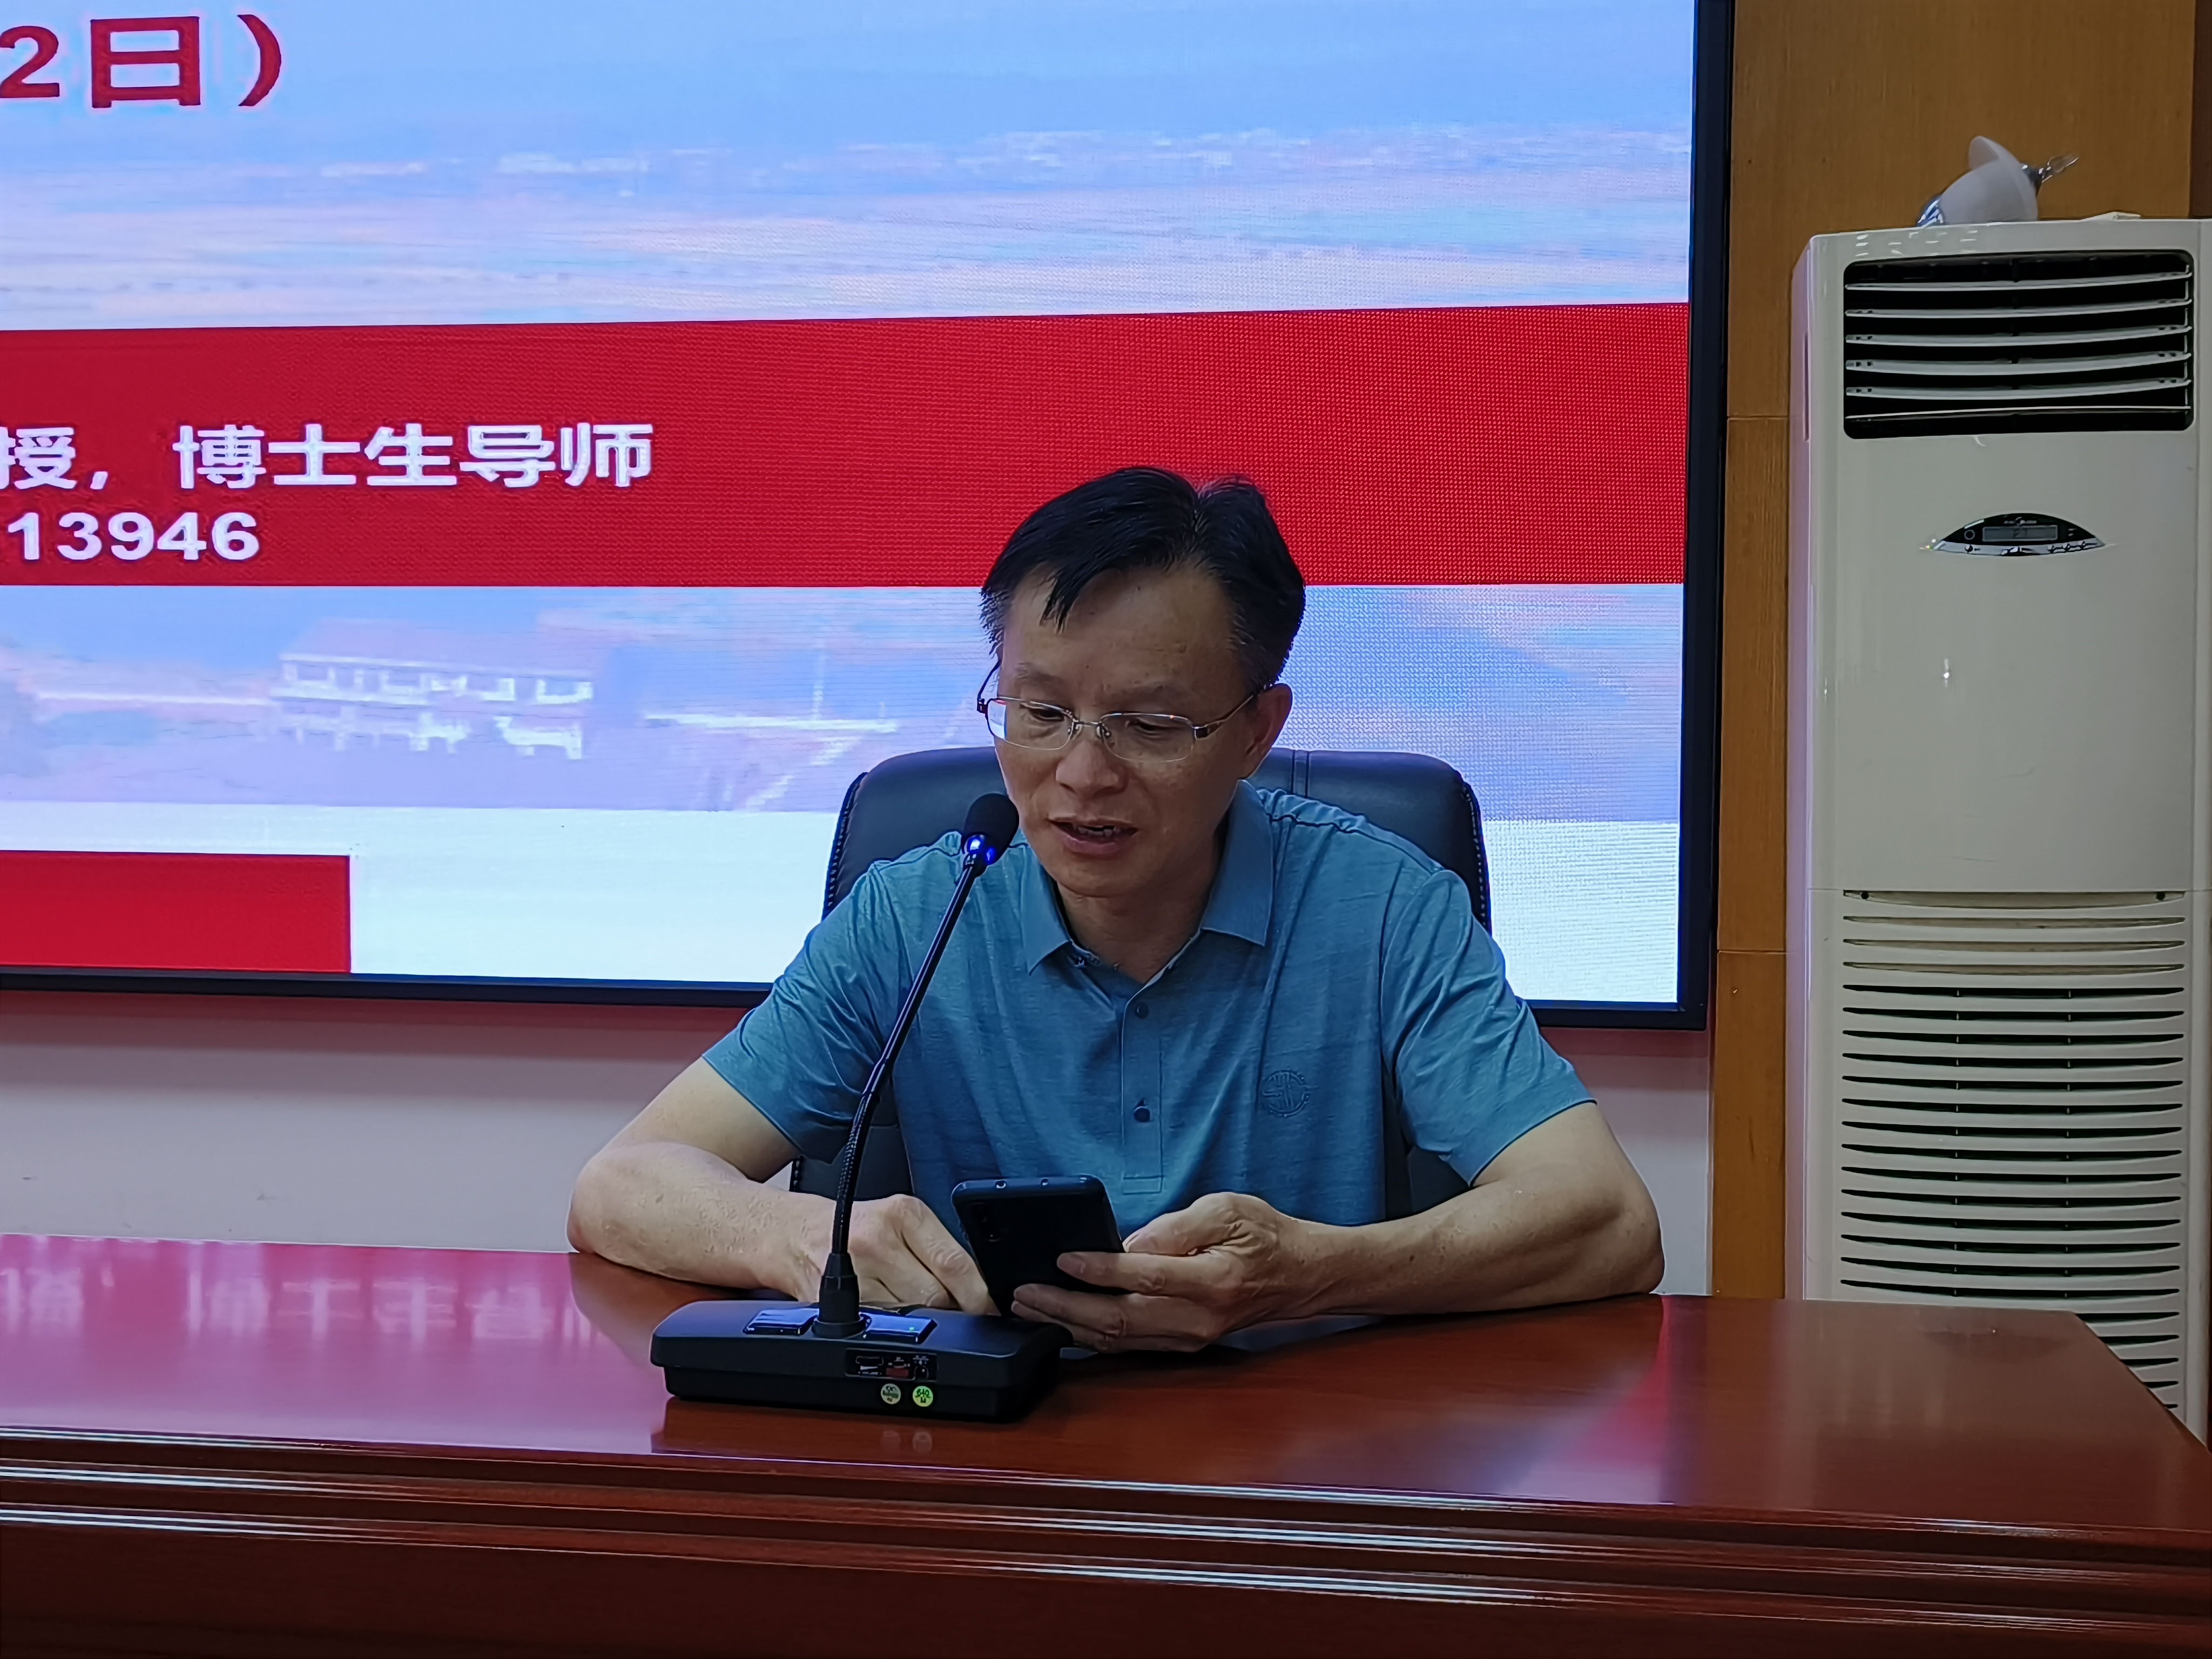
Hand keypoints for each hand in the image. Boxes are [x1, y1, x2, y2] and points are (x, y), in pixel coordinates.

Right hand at [796, 1192, 994, 1315]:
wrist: (793, 1234)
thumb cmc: (856, 1228)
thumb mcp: (902, 1221)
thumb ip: (940, 1250)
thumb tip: (980, 1291)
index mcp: (903, 1214)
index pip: (954, 1264)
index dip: (979, 1295)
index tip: (991, 1310)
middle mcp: (877, 1240)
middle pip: (934, 1297)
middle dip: (948, 1310)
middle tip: (946, 1307)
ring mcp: (853, 1273)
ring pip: (909, 1318)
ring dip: (918, 1323)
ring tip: (908, 1305)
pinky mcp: (832, 1302)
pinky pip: (877, 1328)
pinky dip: (888, 1330)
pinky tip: (884, 1315)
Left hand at [1008, 1192, 1321, 1351]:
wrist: (1302, 1277)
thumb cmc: (1266, 1236)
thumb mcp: (1228, 1209)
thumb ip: (1178, 1227)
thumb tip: (1128, 1244)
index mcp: (1213, 1280)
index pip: (1146, 1276)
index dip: (1100, 1269)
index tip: (1064, 1257)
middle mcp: (1199, 1318)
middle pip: (1121, 1320)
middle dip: (1066, 1307)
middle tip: (1025, 1293)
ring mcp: (1191, 1338)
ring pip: (1119, 1340)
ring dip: (1070, 1325)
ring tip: (1031, 1309)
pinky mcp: (1184, 1344)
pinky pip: (1130, 1346)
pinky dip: (1091, 1337)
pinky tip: (1064, 1323)